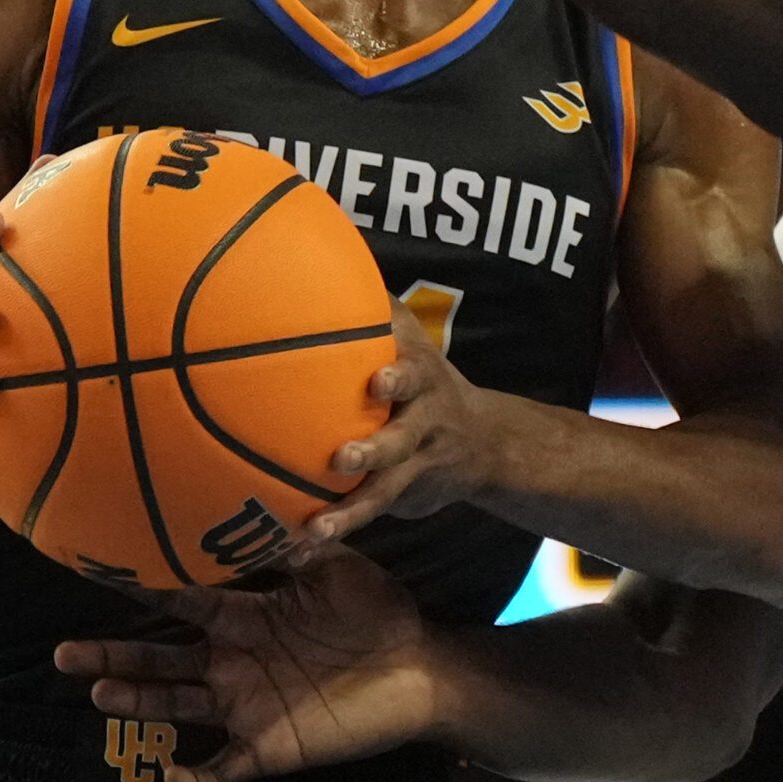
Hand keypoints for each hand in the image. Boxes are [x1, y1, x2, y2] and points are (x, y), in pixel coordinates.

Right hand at [54, 549, 433, 781]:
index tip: (98, 574)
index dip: (144, 590)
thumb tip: (265, 508)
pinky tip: (171, 777)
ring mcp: (246, 707)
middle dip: (112, 657)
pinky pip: (221, 769)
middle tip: (63, 654)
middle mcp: (235, 661)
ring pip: (177, 707)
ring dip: (137, 703)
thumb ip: (300, 545)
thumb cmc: (383, 613)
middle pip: (161, 660)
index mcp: (247, 616)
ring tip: (98, 695)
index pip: (184, 602)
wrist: (424, 669)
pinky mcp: (269, 747)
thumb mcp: (340, 568)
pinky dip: (195, 779)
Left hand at [302, 302, 506, 546]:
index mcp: (418, 368)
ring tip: (320, 525)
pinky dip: (334, 529)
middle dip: (377, 448)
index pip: (412, 363)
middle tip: (341, 458)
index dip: (399, 370)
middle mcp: (422, 414)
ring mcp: (417, 458)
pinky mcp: (407, 492)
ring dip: (353, 507)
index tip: (377, 379)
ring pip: (387, 485)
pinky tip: (298, 548)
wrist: (485, 442)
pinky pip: (368, 514)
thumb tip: (313, 234)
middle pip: (404, 433)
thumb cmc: (420, 377)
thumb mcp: (404, 337)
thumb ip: (366, 302)